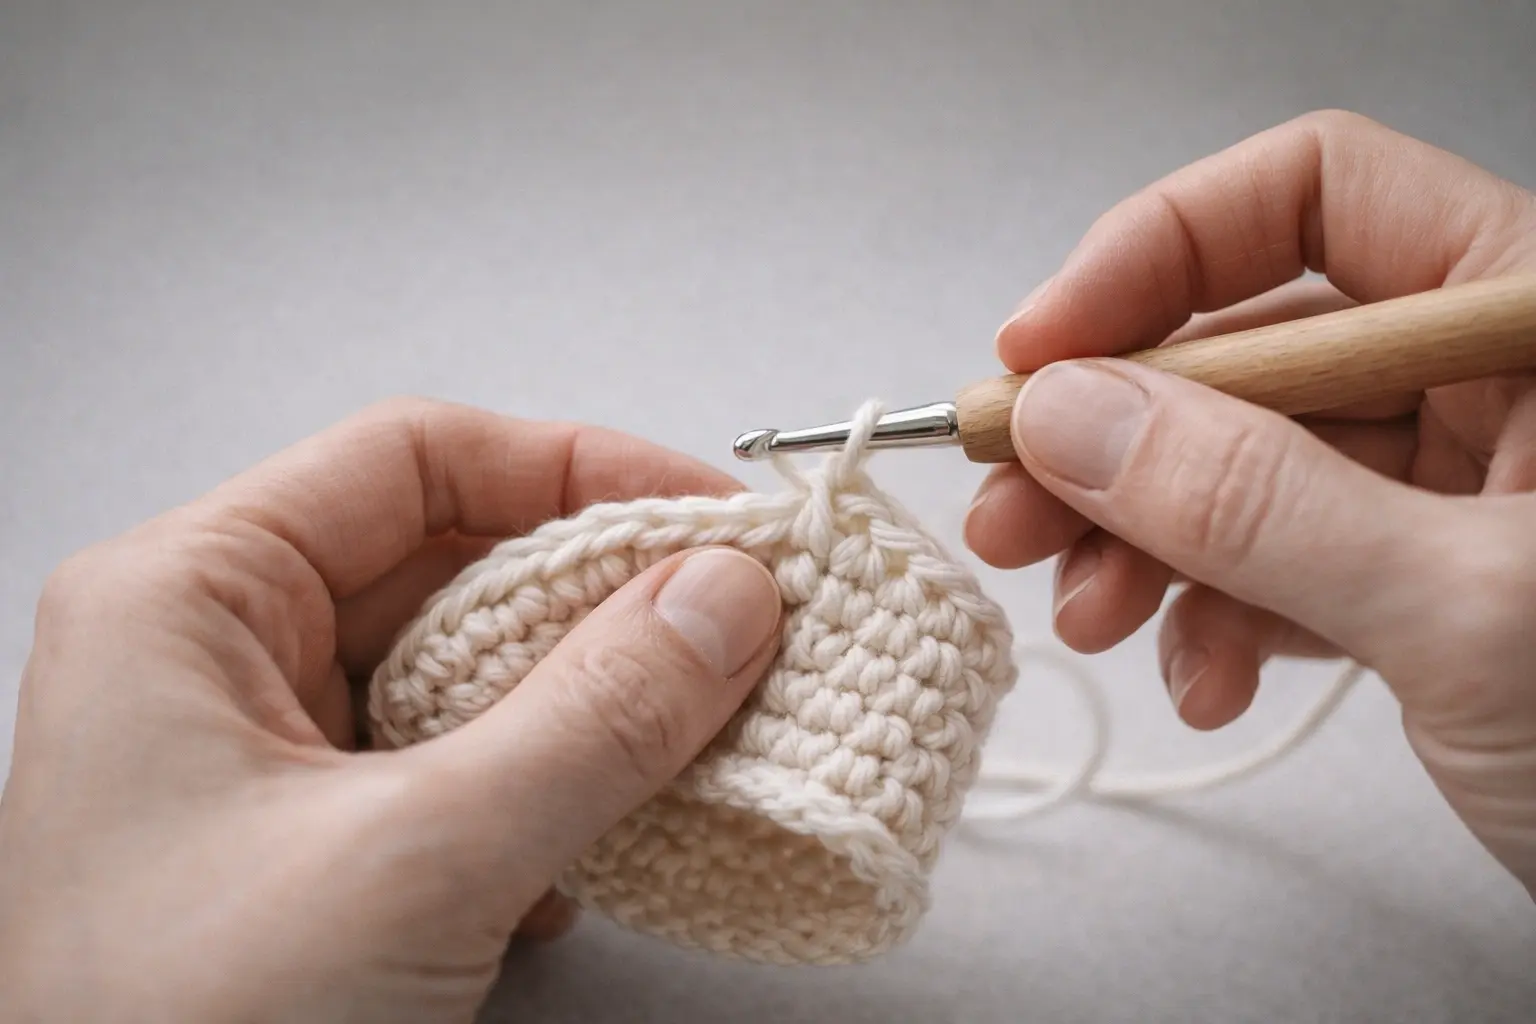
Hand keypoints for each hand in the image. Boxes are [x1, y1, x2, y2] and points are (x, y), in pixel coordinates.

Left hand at [0, 399, 782, 1021]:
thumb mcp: (415, 863)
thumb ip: (591, 719)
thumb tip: (727, 597)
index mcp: (190, 600)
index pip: (414, 460)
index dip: (579, 468)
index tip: (716, 517)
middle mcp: (222, 658)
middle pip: (451, 560)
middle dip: (603, 596)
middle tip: (739, 620)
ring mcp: (268, 758)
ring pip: (468, 671)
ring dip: (590, 702)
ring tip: (699, 724)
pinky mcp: (320, 847)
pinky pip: (463, 766)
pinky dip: (552, 790)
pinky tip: (602, 842)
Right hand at [964, 110, 1535, 895]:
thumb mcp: (1469, 613)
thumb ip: (1259, 505)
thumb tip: (1070, 415)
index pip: (1317, 196)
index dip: (1158, 253)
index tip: (1040, 352)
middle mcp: (1492, 378)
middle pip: (1250, 347)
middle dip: (1117, 437)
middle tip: (1013, 509)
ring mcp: (1453, 486)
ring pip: (1243, 465)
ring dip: (1143, 539)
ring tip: (1089, 615)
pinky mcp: (1422, 582)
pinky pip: (1278, 562)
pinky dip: (1213, 616)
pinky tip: (1201, 679)